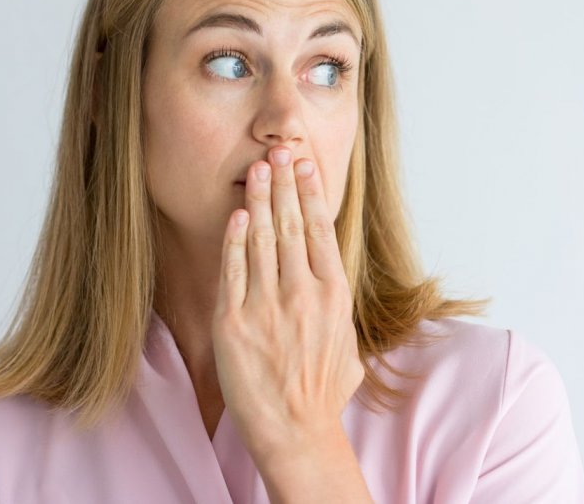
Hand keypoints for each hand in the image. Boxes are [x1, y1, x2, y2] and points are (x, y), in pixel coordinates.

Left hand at [212, 145, 364, 462]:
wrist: (294, 430)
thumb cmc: (323, 393)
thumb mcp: (349, 346)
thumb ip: (339, 311)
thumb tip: (335, 290)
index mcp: (334, 295)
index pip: (321, 231)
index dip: (311, 193)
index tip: (304, 166)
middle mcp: (303, 293)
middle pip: (292, 225)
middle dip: (283, 184)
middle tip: (277, 152)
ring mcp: (268, 306)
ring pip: (263, 240)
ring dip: (259, 200)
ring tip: (256, 169)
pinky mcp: (235, 322)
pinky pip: (234, 270)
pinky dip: (235, 240)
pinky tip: (237, 215)